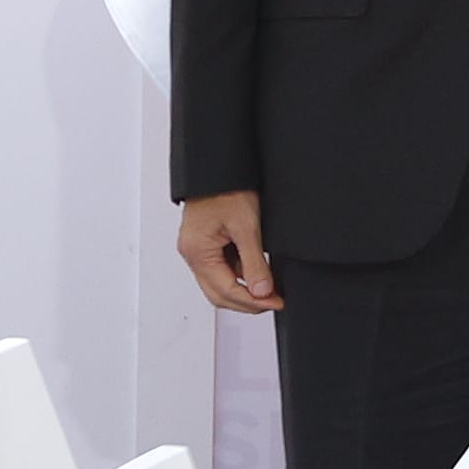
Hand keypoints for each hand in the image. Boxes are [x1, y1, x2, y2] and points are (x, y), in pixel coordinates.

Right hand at [176, 191, 282, 312]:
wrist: (218, 167)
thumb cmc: (227, 189)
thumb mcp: (246, 226)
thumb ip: (254, 262)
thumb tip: (261, 291)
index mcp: (197, 252)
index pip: (225, 291)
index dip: (252, 302)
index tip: (275, 302)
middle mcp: (193, 254)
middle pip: (218, 293)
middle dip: (247, 302)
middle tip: (274, 301)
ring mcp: (198, 249)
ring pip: (220, 281)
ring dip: (243, 289)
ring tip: (270, 289)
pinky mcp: (206, 242)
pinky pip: (222, 266)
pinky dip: (239, 274)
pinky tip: (258, 273)